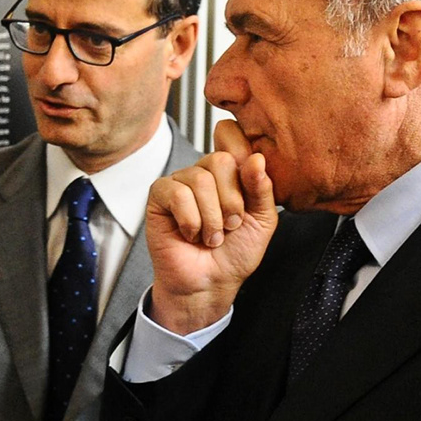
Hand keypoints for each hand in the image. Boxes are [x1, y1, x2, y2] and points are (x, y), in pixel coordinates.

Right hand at [145, 120, 277, 334]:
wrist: (211, 282)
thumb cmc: (236, 253)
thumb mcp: (262, 220)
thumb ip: (262, 188)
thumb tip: (256, 158)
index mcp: (231, 173)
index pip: (233, 138)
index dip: (243, 156)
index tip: (249, 190)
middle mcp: (204, 173)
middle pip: (220, 160)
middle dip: (231, 200)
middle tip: (231, 225)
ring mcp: (180, 182)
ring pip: (199, 179)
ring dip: (211, 217)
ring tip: (212, 236)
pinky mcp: (158, 197)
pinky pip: (177, 193)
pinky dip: (190, 219)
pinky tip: (191, 234)